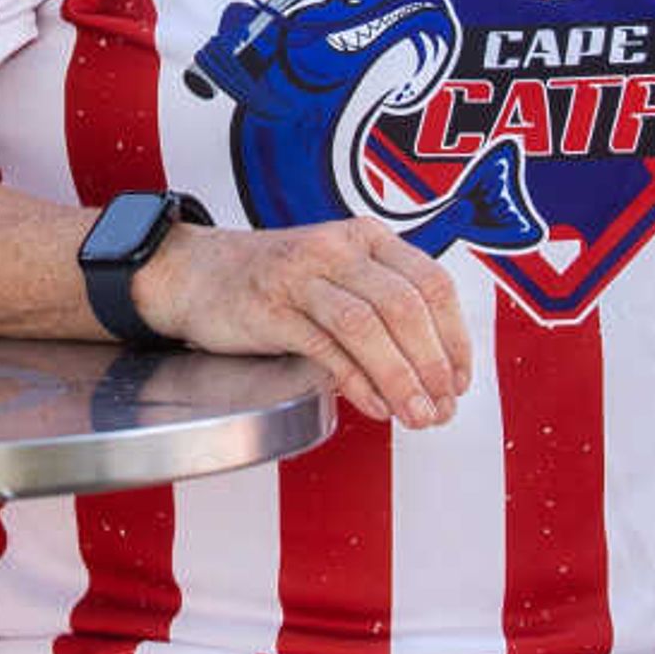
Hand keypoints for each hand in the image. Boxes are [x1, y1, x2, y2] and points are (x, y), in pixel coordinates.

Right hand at [133, 220, 470, 427]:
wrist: (194, 273)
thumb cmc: (276, 282)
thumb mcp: (337, 274)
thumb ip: (383, 305)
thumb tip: (437, 371)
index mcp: (366, 237)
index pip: (431, 282)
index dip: (455, 337)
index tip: (460, 381)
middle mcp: (337, 248)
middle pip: (403, 305)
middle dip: (432, 364)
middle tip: (442, 408)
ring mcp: (301, 275)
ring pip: (367, 325)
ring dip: (400, 377)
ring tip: (416, 416)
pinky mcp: (269, 307)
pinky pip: (324, 346)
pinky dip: (357, 381)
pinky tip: (375, 406)